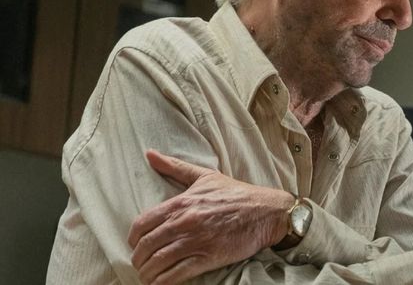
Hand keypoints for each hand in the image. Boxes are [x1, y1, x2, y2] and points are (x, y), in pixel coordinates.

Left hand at [128, 150, 294, 284]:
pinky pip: (176, 274)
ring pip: (158, 262)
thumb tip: (150, 154)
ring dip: (148, 272)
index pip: (143, 223)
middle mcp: (185, 222)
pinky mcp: (208, 258)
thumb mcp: (205, 176)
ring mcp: (196, 241)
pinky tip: (159, 284)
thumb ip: (175, 166)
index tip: (134, 243)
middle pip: (147, 245)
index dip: (133, 238)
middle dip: (138, 258)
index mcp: (182, 202)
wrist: (266, 212)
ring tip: (148, 276)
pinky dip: (163, 282)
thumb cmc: (237, 194)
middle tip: (140, 263)